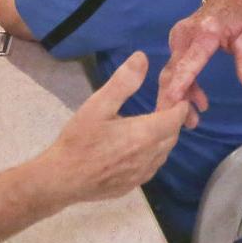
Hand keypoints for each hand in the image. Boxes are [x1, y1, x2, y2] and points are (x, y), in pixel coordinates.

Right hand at [40, 52, 188, 203]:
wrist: (62, 179)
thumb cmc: (79, 140)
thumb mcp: (97, 105)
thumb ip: (122, 82)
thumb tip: (142, 58)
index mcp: (145, 134)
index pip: (176, 118)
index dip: (179, 104)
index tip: (175, 93)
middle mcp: (150, 156)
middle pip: (173, 135)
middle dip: (173, 119)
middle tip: (162, 104)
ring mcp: (142, 174)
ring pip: (164, 152)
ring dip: (163, 136)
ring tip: (153, 122)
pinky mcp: (133, 185)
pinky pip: (152, 165)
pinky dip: (153, 152)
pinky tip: (139, 146)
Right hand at [158, 0, 241, 127]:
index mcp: (204, 33)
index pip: (188, 62)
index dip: (179, 84)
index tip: (170, 103)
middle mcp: (184, 35)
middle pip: (173, 72)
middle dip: (175, 101)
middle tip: (188, 124)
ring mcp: (177, 38)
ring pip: (170, 73)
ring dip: (178, 97)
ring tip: (192, 120)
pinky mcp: (175, 42)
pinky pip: (173, 68)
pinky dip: (181, 87)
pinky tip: (195, 101)